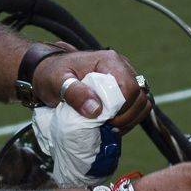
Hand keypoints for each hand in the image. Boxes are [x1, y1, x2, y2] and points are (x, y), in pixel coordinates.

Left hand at [32, 48, 152, 131]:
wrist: (48, 73)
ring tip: (111, 128)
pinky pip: (135, 107)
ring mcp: (124, 78)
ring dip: (130, 119)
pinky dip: (128, 119)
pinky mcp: (122, 90)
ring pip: (142, 102)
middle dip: (127, 116)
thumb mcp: (56, 82)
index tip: (106, 120)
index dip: (122, 108)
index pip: (129, 87)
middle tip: (108, 127)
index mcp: (109, 61)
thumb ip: (75, 93)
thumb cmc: (51, 74)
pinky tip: (112, 126)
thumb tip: (96, 109)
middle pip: (140, 96)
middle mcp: (121, 67)